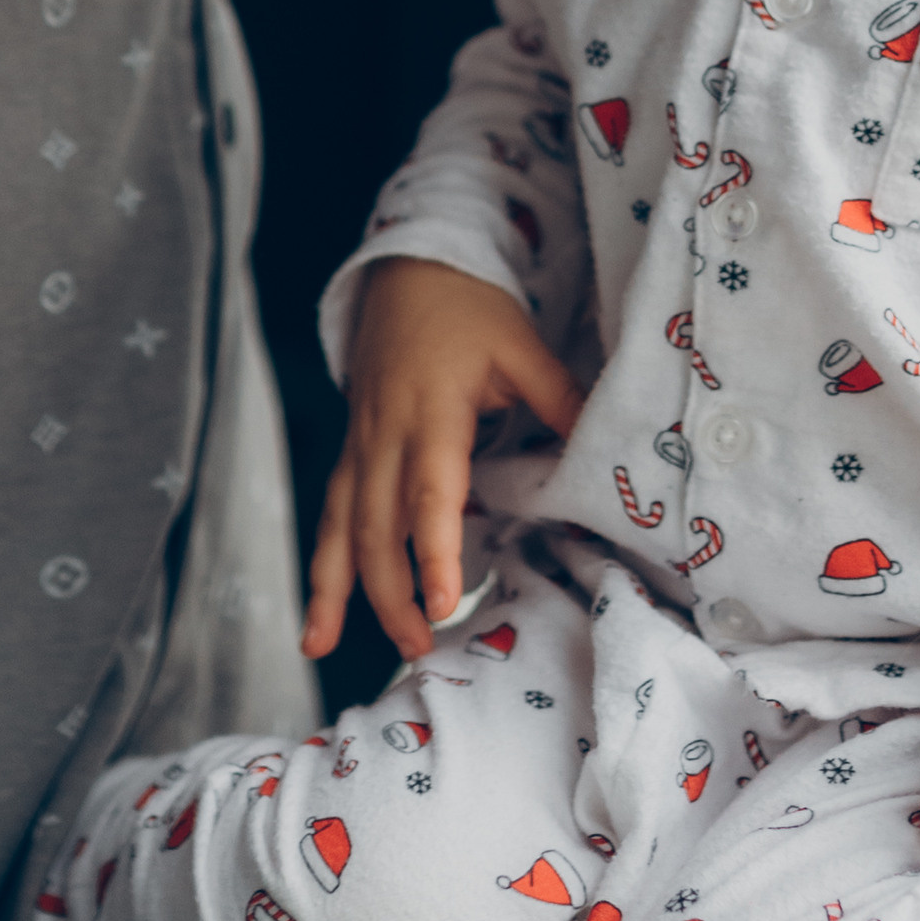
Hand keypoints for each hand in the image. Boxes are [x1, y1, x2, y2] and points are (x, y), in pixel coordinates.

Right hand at [301, 255, 585, 664]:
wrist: (404, 271)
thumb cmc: (466, 307)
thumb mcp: (521, 344)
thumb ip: (558, 399)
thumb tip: (603, 451)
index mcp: (432, 410)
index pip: (432, 489)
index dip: (436, 547)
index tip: (443, 601)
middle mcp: (384, 433)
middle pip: (378, 524)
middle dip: (391, 591)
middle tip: (418, 648)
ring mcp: (359, 444)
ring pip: (340, 526)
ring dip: (337, 590)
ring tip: (326, 649)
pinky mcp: (349, 452)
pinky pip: (331, 516)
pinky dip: (320, 568)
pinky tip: (316, 621)